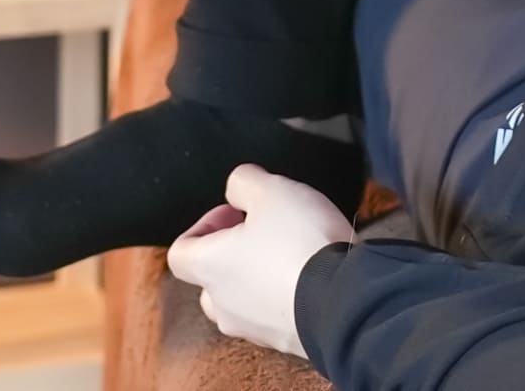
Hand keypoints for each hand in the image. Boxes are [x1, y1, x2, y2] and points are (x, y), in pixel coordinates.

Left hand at [166, 164, 355, 357]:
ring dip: (257, 277)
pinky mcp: (283, 341)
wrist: (344, 300)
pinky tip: (310, 277)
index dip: (203, 225)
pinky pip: (272, 316)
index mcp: (210, 267)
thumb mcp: (271, 190)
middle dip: (232, 253)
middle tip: (262, 232)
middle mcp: (224, 304)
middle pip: (210, 279)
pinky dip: (283, 297)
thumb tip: (237, 188)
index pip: (180, 252)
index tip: (234, 212)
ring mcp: (253, 328)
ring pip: (241, 300)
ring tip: (290, 254)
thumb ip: (244, 182)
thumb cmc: (300, 244)